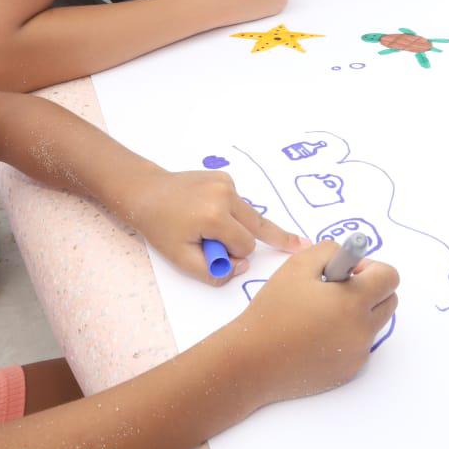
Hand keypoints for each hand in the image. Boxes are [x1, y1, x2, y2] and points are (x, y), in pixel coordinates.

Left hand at [119, 168, 303, 283]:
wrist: (147, 193)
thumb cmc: (161, 228)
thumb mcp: (182, 260)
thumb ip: (215, 271)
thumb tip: (243, 265)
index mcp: (215, 216)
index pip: (245, 246)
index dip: (234, 255)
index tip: (216, 256)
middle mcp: (226, 195)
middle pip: (257, 226)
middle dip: (254, 240)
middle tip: (301, 243)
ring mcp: (227, 183)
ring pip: (248, 216)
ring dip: (237, 226)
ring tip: (209, 227)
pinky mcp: (225, 177)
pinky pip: (238, 204)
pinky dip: (229, 213)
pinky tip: (207, 211)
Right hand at [226, 241, 398, 403]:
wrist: (253, 361)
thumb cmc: (274, 309)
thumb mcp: (298, 265)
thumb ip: (330, 250)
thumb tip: (350, 259)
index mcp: (354, 301)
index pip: (390, 277)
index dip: (371, 267)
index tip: (347, 272)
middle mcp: (363, 330)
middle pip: (389, 301)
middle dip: (370, 289)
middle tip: (337, 289)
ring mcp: (358, 354)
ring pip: (374, 324)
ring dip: (358, 313)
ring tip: (321, 314)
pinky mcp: (349, 372)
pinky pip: (359, 345)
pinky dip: (347, 336)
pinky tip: (315, 336)